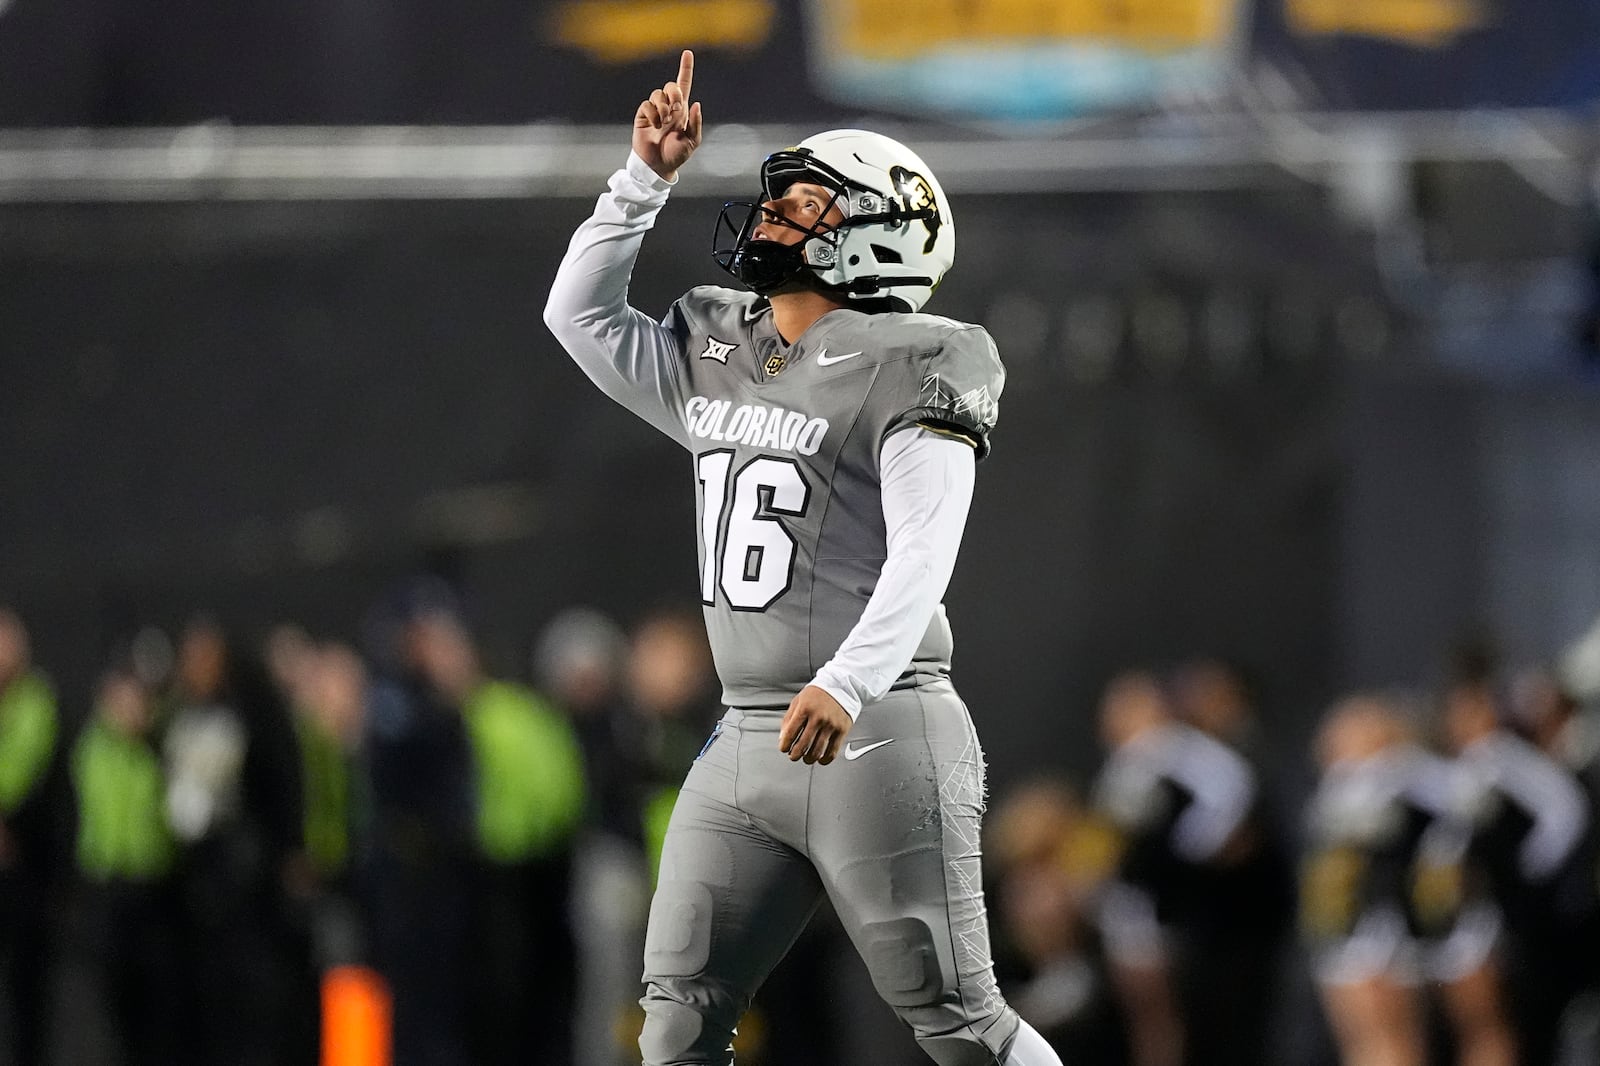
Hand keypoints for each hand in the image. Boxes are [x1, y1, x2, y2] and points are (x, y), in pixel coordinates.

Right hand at [633, 49, 703, 182]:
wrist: (658, 166)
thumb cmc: (676, 155)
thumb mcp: (692, 141)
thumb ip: (695, 123)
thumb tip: (696, 103)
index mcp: (682, 110)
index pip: (684, 84)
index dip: (686, 68)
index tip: (688, 53)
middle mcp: (668, 107)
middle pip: (671, 85)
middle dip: (674, 94)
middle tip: (676, 111)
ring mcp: (655, 110)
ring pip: (658, 94)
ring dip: (663, 108)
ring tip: (663, 124)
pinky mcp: (643, 115)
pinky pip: (647, 104)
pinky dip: (652, 114)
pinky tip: (655, 126)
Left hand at [778, 685, 852, 764]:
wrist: (842, 686)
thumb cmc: (818, 694)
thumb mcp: (799, 701)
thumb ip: (788, 719)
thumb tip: (782, 738)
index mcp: (805, 709)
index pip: (790, 733)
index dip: (784, 745)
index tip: (784, 749)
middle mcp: (818, 717)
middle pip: (803, 745)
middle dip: (794, 755)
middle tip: (793, 756)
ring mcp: (831, 725)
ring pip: (817, 751)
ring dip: (808, 759)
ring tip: (805, 758)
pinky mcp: (842, 730)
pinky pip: (832, 751)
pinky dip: (825, 759)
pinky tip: (820, 759)